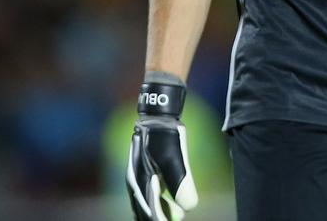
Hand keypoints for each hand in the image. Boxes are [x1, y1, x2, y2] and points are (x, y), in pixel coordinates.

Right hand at [126, 74, 198, 219]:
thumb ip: (181, 182)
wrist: (158, 116)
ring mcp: (140, 177)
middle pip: (146, 209)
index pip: (149, 209)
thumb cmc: (164, 135)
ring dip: (162, 211)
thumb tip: (191, 207)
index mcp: (138, 181)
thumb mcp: (174, 157)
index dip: (161, 219)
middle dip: (160, 216)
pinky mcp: (147, 172)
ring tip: (178, 216)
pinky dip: (161, 202)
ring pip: (148, 202)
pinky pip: (151, 194)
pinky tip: (173, 205)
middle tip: (177, 220)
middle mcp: (135, 182)